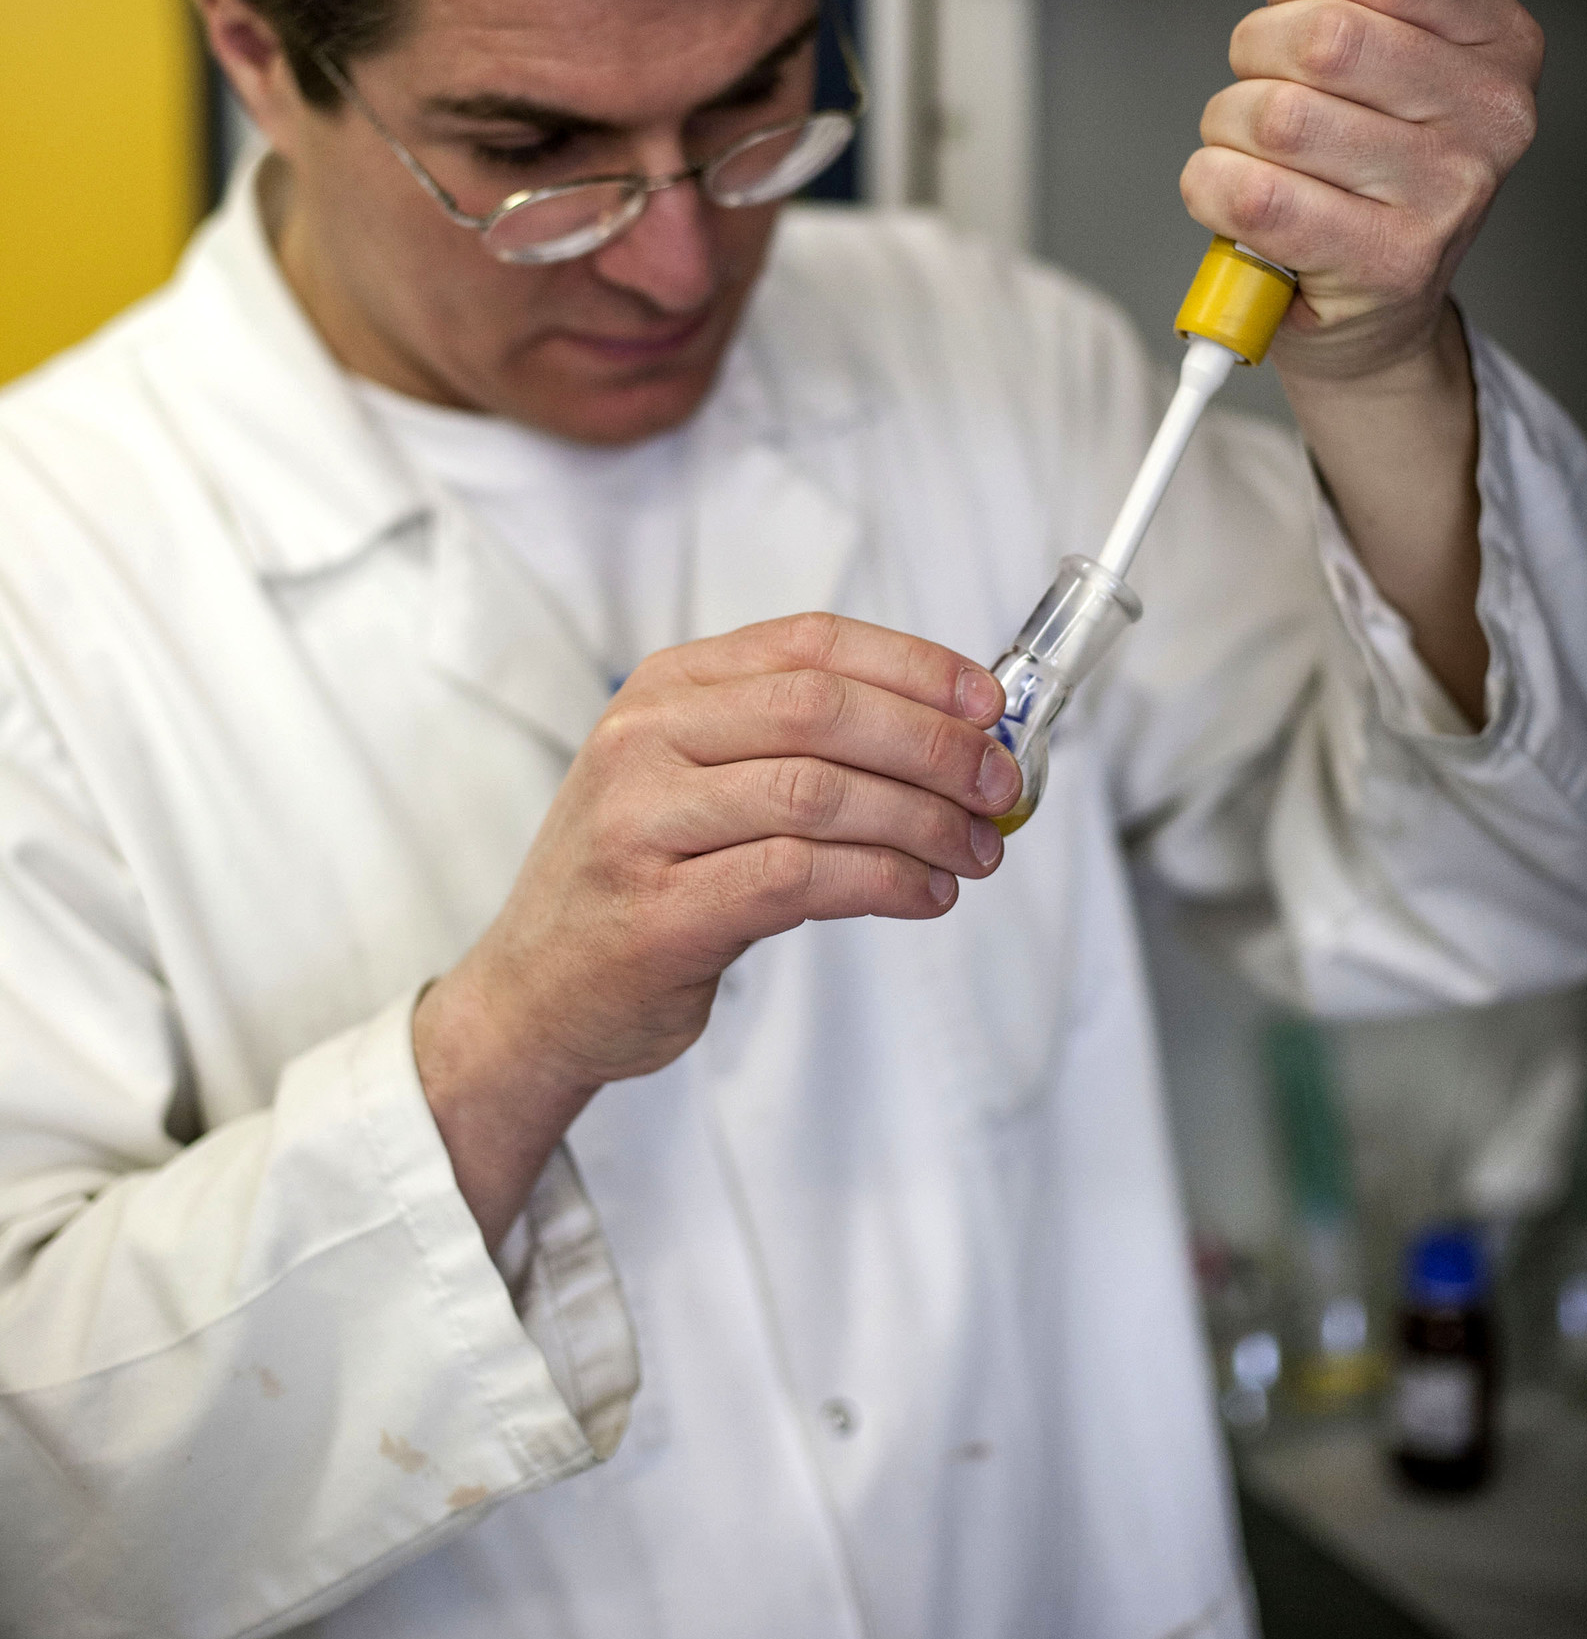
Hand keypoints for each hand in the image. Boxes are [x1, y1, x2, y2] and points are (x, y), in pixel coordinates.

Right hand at [415, 615, 1014, 1245]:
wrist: (533, 994)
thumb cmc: (637, 881)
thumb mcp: (693, 780)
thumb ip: (795, 746)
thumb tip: (951, 740)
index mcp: (664, 688)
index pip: (808, 644)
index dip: (914, 665)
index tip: (988, 702)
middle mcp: (644, 739)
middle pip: (821, 711)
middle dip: (932, 744)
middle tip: (1001, 785)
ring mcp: (642, 823)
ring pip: (819, 793)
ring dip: (923, 821)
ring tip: (975, 852)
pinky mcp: (658, 913)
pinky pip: (800, 878)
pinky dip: (884, 882)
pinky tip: (926, 895)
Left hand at [1180, 0, 1542, 381]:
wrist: (1370, 310)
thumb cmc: (1371, 169)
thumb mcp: (1405, 42)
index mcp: (1500, 46)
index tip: (1298, 11)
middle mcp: (1490, 121)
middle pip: (1319, 38)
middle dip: (1256, 59)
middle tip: (1267, 94)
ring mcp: (1443, 199)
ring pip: (1276, 117)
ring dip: (1231, 130)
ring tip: (1256, 154)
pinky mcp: (1381, 266)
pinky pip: (1252, 192)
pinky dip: (1214, 188)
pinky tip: (1237, 197)